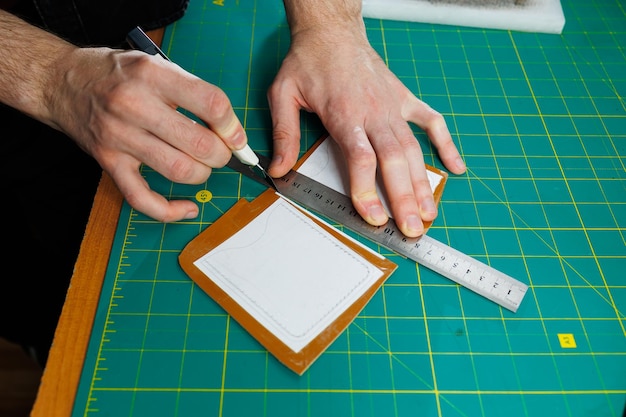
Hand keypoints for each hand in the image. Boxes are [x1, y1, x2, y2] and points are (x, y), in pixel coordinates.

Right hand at [47, 47, 247, 221]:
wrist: (61, 82)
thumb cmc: (116, 74)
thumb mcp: (155, 65)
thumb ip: (192, 92)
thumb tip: (231, 130)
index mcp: (152, 75)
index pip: (211, 104)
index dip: (232, 126)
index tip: (236, 136)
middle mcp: (134, 105)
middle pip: (199, 143)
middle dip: (222, 154)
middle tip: (221, 152)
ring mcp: (119, 137)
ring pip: (178, 171)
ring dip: (202, 175)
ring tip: (201, 166)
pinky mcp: (109, 162)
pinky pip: (142, 198)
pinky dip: (170, 211)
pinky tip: (187, 207)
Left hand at [267, 25, 465, 237]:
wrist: (332, 31)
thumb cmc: (308, 62)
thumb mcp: (284, 94)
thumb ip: (284, 134)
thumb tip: (278, 170)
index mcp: (344, 114)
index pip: (361, 158)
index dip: (368, 190)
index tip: (373, 216)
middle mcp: (374, 112)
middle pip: (394, 161)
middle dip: (404, 198)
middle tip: (412, 229)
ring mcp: (392, 106)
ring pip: (412, 149)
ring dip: (422, 182)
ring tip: (430, 213)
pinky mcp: (403, 98)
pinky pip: (431, 122)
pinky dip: (445, 144)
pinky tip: (455, 167)